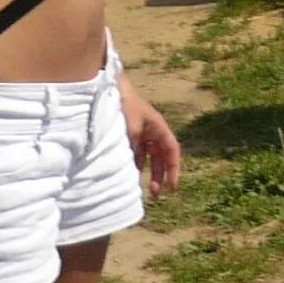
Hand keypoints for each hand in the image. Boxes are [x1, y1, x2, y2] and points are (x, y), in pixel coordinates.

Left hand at [121, 78, 182, 199]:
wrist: (109, 88)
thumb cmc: (124, 105)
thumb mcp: (131, 128)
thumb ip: (135, 149)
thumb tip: (135, 169)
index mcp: (159, 127)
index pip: (172, 151)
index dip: (174, 169)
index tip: (172, 186)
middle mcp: (153, 131)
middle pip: (161, 157)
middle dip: (161, 176)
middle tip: (156, 195)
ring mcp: (141, 132)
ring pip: (149, 157)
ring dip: (149, 172)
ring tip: (144, 189)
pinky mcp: (129, 134)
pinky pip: (137, 153)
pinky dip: (136, 164)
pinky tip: (131, 175)